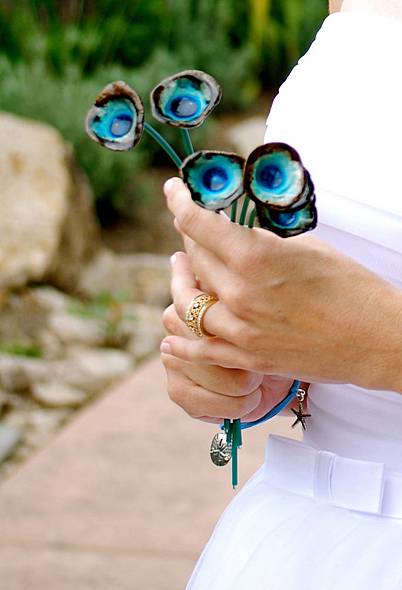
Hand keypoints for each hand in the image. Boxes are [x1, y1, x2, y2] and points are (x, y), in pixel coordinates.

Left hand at [162, 178, 401, 392]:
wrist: (377, 339)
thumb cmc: (352, 288)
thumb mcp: (307, 248)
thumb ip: (263, 243)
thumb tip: (237, 238)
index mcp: (256, 258)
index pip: (200, 224)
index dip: (181, 203)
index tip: (174, 192)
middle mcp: (241, 294)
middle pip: (195, 259)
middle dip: (190, 239)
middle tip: (190, 231)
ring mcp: (242, 331)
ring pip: (188, 305)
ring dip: (182, 284)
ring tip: (181, 273)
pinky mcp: (249, 358)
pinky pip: (201, 350)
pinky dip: (182, 343)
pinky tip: (169, 338)